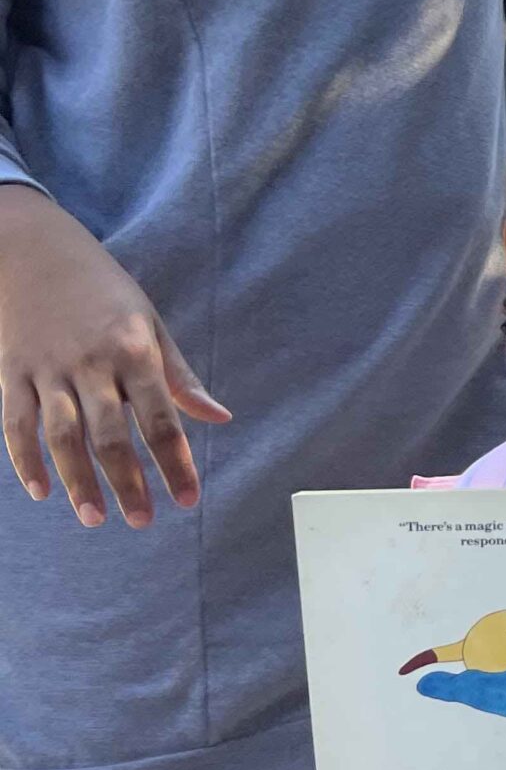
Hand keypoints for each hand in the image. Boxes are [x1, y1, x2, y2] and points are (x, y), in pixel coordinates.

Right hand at [0, 187, 230, 526]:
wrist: (30, 248)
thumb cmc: (102, 290)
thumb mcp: (150, 323)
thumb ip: (180, 376)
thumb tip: (220, 417)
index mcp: (134, 352)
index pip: (161, 419)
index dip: (176, 462)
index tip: (190, 499)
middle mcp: (91, 363)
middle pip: (111, 434)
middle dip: (128, 482)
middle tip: (142, 522)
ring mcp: (47, 368)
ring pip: (62, 435)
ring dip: (77, 480)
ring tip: (94, 517)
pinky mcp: (10, 370)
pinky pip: (15, 422)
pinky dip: (25, 459)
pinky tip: (41, 490)